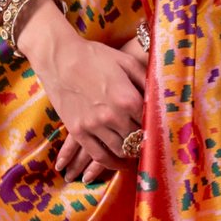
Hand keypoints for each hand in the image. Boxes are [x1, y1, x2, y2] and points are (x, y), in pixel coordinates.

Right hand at [17, 3, 149, 183]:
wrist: (59, 57)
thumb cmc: (94, 55)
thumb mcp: (126, 62)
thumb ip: (146, 80)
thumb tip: (161, 97)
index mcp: (128, 98)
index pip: (151, 123)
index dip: (156, 128)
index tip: (161, 132)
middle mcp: (113, 116)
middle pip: (137, 139)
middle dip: (145, 142)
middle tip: (150, 144)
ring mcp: (94, 125)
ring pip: (120, 150)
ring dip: (130, 153)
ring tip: (136, 153)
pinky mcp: (78, 131)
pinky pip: (98, 155)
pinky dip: (111, 163)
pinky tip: (119, 164)